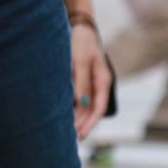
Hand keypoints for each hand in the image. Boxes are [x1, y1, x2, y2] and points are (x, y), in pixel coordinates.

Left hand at [69, 24, 110, 139]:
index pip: (98, 108)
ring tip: (66, 132)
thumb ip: (81, 81)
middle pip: (92, 110)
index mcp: (103, 81)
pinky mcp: (82, 79)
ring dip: (77, 118)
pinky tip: (64, 115)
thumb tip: (82, 103)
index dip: (90, 123)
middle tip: (70, 139)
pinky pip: (80, 97)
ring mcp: (91, 82)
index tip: (81, 134)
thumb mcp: (80, 60)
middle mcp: (99, 84)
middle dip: (83, 124)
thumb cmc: (81, 42)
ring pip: (85, 105)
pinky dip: (74, 107)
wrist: (79, 27)